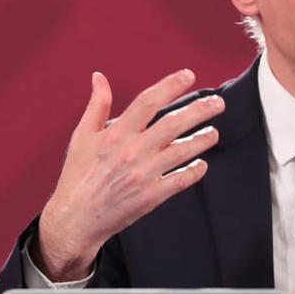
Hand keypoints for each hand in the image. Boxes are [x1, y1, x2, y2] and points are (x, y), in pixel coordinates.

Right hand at [35, 69, 224, 280]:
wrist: (77, 218)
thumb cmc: (78, 176)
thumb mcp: (82, 136)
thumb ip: (96, 105)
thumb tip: (99, 77)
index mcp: (116, 134)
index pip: (148, 102)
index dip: (170, 85)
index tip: (188, 76)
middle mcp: (132, 152)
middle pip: (173, 124)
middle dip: (199, 110)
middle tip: (217, 103)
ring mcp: (144, 174)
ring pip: (182, 151)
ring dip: (202, 140)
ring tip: (214, 132)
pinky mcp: (152, 196)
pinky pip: (180, 180)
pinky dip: (194, 171)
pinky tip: (202, 164)